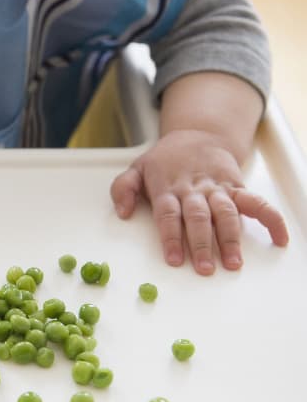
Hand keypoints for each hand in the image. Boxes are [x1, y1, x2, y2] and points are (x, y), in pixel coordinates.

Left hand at [110, 130, 288, 274]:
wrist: (198, 134)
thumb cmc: (165, 160)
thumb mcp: (137, 168)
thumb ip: (123, 189)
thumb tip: (122, 212)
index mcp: (167, 187)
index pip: (169, 215)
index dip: (171, 237)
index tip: (174, 259)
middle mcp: (193, 189)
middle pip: (198, 217)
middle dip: (202, 244)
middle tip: (204, 268)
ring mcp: (217, 188)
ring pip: (226, 213)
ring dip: (231, 238)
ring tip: (233, 263)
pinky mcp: (236, 187)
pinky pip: (256, 203)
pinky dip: (271, 219)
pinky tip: (278, 239)